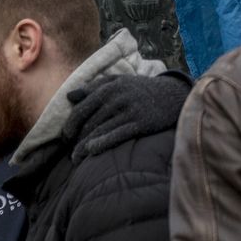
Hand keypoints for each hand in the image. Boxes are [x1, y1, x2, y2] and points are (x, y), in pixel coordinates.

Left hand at [66, 72, 190, 160]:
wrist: (173, 94)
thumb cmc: (142, 89)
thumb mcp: (119, 81)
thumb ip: (94, 86)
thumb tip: (70, 96)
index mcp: (109, 87)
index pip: (82, 109)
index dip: (70, 124)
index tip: (66, 136)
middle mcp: (118, 97)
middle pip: (89, 122)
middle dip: (76, 139)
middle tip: (71, 151)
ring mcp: (129, 110)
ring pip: (99, 131)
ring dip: (84, 147)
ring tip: (76, 158)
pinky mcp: (140, 123)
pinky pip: (116, 135)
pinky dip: (101, 144)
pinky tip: (91, 152)